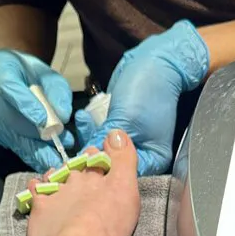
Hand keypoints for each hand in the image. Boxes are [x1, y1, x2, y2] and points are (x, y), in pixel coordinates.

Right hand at [0, 51, 73, 171]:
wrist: (11, 71)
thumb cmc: (31, 72)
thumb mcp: (49, 74)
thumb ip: (57, 91)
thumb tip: (63, 117)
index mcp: (0, 68)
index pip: (9, 87)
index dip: (26, 106)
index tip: (44, 122)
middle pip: (8, 117)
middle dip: (33, 139)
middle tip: (54, 157)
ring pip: (8, 134)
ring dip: (31, 151)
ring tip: (51, 162)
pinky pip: (7, 140)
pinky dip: (25, 151)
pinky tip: (40, 159)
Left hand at [26, 132, 139, 235]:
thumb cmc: (109, 230)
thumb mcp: (127, 191)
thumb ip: (124, 160)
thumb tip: (116, 131)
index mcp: (100, 177)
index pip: (99, 158)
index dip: (100, 161)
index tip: (103, 168)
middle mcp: (76, 181)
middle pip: (77, 167)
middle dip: (80, 170)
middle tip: (84, 182)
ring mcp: (55, 194)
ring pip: (55, 176)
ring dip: (58, 178)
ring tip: (62, 188)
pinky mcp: (38, 210)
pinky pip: (35, 191)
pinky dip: (37, 188)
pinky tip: (39, 194)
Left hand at [75, 21, 208, 175]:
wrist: (155, 61)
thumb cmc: (149, 90)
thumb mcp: (125, 119)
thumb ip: (106, 141)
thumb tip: (86, 157)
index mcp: (152, 159)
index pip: (122, 174)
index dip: (102, 167)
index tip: (85, 159)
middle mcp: (142, 153)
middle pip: (111, 164)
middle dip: (92, 152)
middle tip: (79, 143)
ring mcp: (130, 140)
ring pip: (103, 148)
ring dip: (88, 136)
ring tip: (81, 122)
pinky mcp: (120, 127)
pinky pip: (101, 133)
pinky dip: (91, 127)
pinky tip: (83, 118)